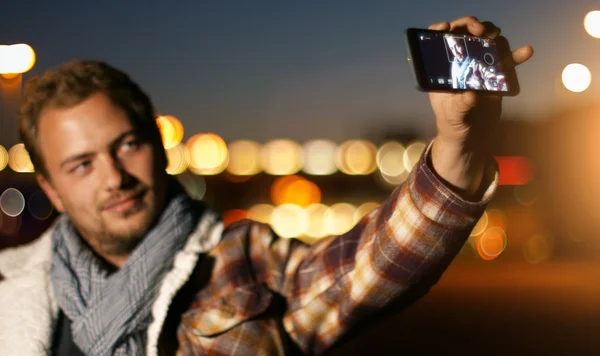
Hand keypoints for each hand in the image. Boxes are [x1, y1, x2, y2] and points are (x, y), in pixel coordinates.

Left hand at [428, 16, 533, 198]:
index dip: (441, 31)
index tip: (447, 29)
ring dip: (491, 35)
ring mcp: (477, 67)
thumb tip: (471, 96)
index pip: (437, 43)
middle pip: (463, 36)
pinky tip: (526, 51)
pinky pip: (506, 61)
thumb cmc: (453, 126)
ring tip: (496, 37)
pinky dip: (516, 55)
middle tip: (478, 30)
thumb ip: (460, 107)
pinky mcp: (495, 76)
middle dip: (470, 27)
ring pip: (484, 42)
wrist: (471, 138)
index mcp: (442, 70)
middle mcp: (459, 65)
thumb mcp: (453, 117)